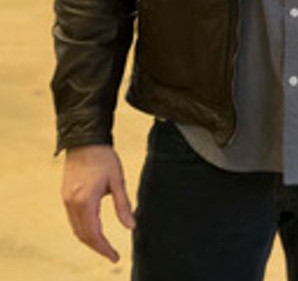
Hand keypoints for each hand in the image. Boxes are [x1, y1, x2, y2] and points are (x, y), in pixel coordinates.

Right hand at [61, 144, 134, 262]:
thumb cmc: (104, 158)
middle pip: (82, 235)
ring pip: (76, 228)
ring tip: (104, 246)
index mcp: (85, 201)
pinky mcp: (65, 195)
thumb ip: (123, 205)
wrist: (84, 140)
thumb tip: (131, 226)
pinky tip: (94, 230)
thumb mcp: (117, 180)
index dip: (104, 248)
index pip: (94, 233)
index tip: (115, 257)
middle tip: (112, 255)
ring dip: (89, 239)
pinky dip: (83, 229)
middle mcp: (72, 204)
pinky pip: (73, 219)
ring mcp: (66, 200)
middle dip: (97, 247)